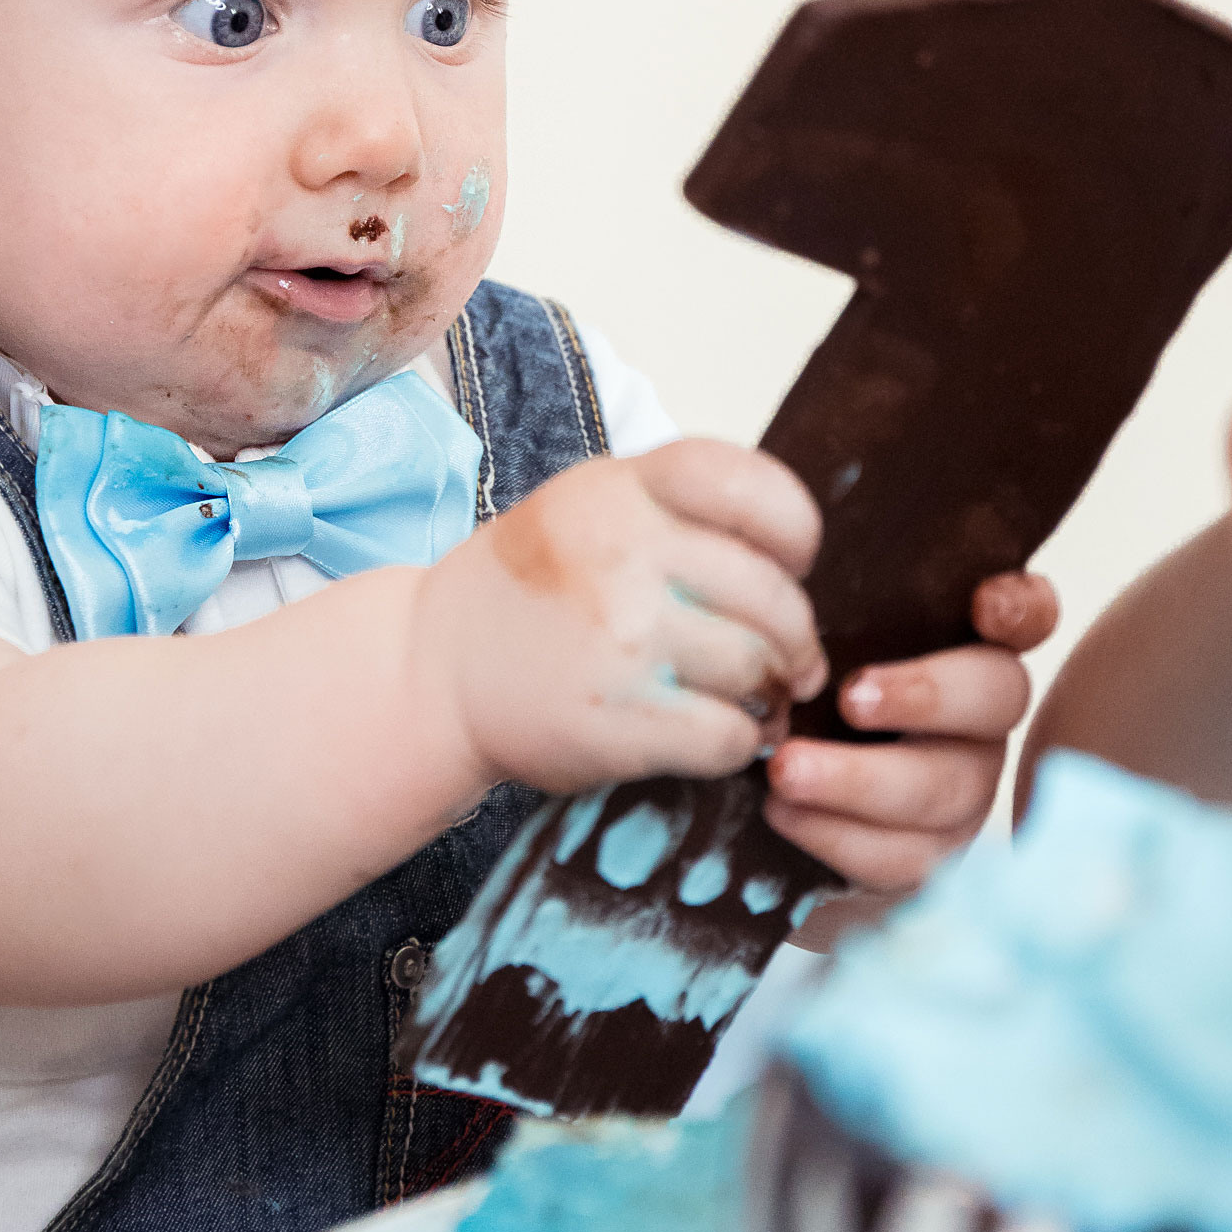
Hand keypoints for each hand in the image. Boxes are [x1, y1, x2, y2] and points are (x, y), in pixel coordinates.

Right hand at [418, 440, 827, 797]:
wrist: (435, 673)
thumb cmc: (533, 592)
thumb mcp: (590, 508)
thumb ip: (680, 513)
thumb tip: (795, 566)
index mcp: (621, 489)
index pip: (750, 487)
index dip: (794, 530)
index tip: (790, 562)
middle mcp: (621, 553)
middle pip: (770, 594)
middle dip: (793, 636)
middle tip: (788, 660)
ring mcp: (620, 637)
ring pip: (755, 667)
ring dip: (768, 693)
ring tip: (753, 699)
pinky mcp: (618, 718)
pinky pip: (728, 735)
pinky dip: (738, 744)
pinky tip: (716, 735)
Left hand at [761, 570, 1058, 906]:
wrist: (765, 796)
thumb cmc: (792, 687)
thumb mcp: (802, 630)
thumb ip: (817, 590)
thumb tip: (781, 527)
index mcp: (961, 642)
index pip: (1027, 613)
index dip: (1020, 607)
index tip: (984, 604)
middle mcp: (979, 714)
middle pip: (997, 696)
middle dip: (926, 695)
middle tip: (851, 696)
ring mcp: (964, 788)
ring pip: (946, 788)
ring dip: (860, 780)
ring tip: (784, 770)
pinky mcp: (929, 856)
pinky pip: (904, 858)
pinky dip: (837, 836)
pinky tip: (782, 813)